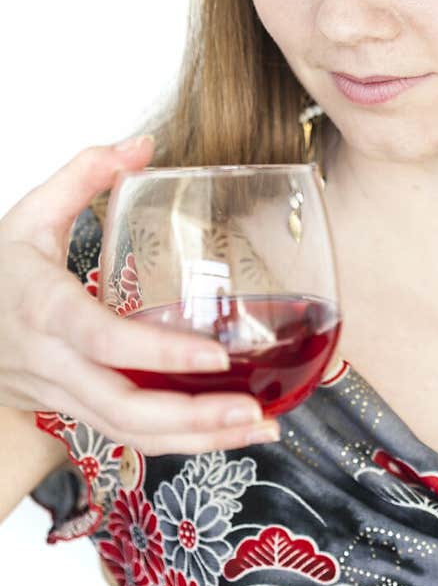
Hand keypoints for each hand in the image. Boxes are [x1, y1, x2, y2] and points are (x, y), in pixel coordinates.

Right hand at [0, 137, 277, 453]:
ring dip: (199, 440)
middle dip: (194, 418)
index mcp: (42, 309)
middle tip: (255, 412)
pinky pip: (130, 437)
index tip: (216, 355)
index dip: (160, 352)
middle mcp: (52, 363)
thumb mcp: (27, 215)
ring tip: (262, 428)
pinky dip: (183, 442)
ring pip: (131, 434)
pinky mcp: (75, 412)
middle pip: (125, 407)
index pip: (105, 339)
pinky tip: (229, 431)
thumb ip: (84, 174)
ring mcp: (62, 395)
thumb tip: (142, 143)